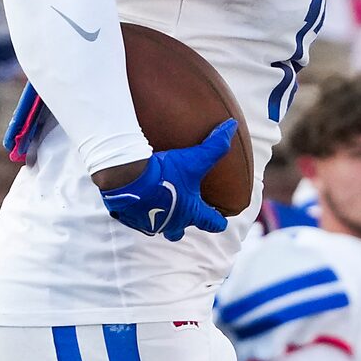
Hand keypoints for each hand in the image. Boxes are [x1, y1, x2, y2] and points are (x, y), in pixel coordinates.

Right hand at [97, 121, 235, 240]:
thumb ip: (214, 146)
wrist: (129, 179)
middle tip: (181, 213)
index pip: (211, 223)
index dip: (218, 221)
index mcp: (190, 212)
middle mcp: (171, 223)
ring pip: (157, 226)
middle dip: (182, 225)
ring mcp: (149, 224)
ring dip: (159, 216)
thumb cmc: (165, 174)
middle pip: (179, 232)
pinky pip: (136, 218)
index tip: (221, 220)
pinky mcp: (130, 219)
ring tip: (156, 202)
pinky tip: (136, 197)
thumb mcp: (194, 160)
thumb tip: (231, 127)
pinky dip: (138, 210)